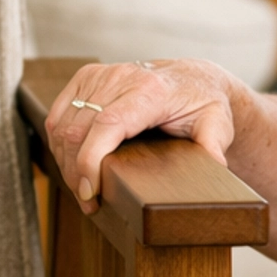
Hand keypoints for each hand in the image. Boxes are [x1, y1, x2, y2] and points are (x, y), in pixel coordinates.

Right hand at [46, 59, 240, 213]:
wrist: (194, 78)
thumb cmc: (204, 104)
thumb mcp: (217, 125)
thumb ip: (214, 146)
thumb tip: (215, 167)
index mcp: (151, 91)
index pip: (108, 125)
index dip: (89, 160)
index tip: (88, 191)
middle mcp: (121, 77)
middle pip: (78, 129)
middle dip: (75, 172)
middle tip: (88, 202)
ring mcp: (100, 75)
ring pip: (63, 124)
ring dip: (64, 161)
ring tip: (81, 188)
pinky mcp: (86, 77)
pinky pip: (58, 113)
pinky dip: (58, 142)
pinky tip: (70, 163)